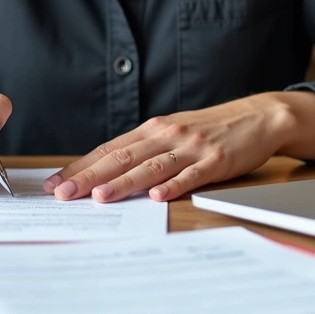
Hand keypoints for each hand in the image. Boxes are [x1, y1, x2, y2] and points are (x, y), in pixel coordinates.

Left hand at [44, 92, 314, 202]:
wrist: (259, 116)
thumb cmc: (211, 130)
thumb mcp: (173, 134)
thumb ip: (144, 151)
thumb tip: (107, 173)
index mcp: (152, 130)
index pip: (109, 149)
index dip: (80, 166)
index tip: (55, 183)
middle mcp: (167, 135)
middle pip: (122, 158)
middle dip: (90, 176)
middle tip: (63, 193)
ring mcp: (192, 147)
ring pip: (151, 167)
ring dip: (124, 182)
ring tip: (99, 197)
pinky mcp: (217, 160)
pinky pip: (192, 175)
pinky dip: (174, 186)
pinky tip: (157, 197)